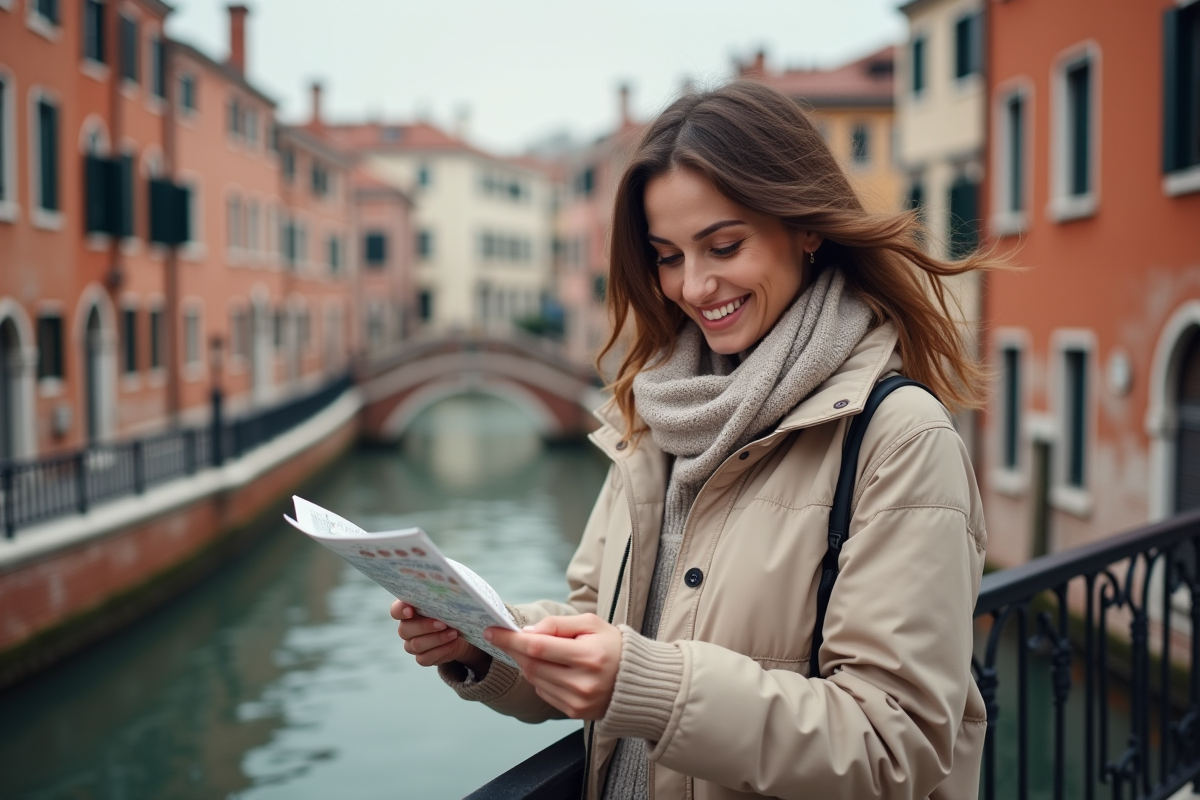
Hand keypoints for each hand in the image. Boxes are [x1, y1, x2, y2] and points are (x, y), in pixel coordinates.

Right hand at [391, 600, 490, 675]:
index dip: (400, 610)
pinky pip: (424, 658)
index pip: (396, 610)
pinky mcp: (422, 658)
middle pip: (405, 629)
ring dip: (437, 639)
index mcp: (409, 610)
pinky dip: (440, 651)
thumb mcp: (450, 602)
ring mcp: (412, 645)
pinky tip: (452, 644)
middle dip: (425, 626)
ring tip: (453, 633)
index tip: (411, 610)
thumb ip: (444, 598)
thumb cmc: (452, 612)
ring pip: (416, 645)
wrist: (462, 632)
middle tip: (443, 623)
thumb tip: (453, 594)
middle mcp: (407, 628)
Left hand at [485, 613, 621, 719]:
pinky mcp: (575, 712)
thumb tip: (527, 633)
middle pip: (532, 665)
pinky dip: (540, 678)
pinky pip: (544, 692)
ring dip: (527, 663)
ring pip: (534, 679)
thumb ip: (557, 625)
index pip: (538, 647)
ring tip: (536, 650)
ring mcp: (578, 701)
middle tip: (505, 637)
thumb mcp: (591, 624)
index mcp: (588, 656)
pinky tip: (552, 668)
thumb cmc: (613, 646)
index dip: (511, 639)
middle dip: (514, 650)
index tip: (492, 631)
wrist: (638, 681)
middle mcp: (582, 683)